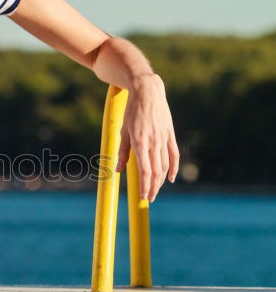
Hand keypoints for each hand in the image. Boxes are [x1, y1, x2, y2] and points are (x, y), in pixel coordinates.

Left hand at [115, 73, 178, 201]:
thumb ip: (122, 152)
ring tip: (155, 190)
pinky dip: (173, 168)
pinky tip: (170, 178)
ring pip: (165, 165)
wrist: (147, 92)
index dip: (145, 186)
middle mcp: (153, 142)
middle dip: (153, 187)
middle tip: (149, 198)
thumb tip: (118, 170)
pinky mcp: (170, 134)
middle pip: (156, 171)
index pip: (145, 171)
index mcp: (140, 142)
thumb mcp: (123, 131)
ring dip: (161, 180)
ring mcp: (163, 138)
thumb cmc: (131, 111)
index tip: (143, 197)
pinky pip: (174, 155)